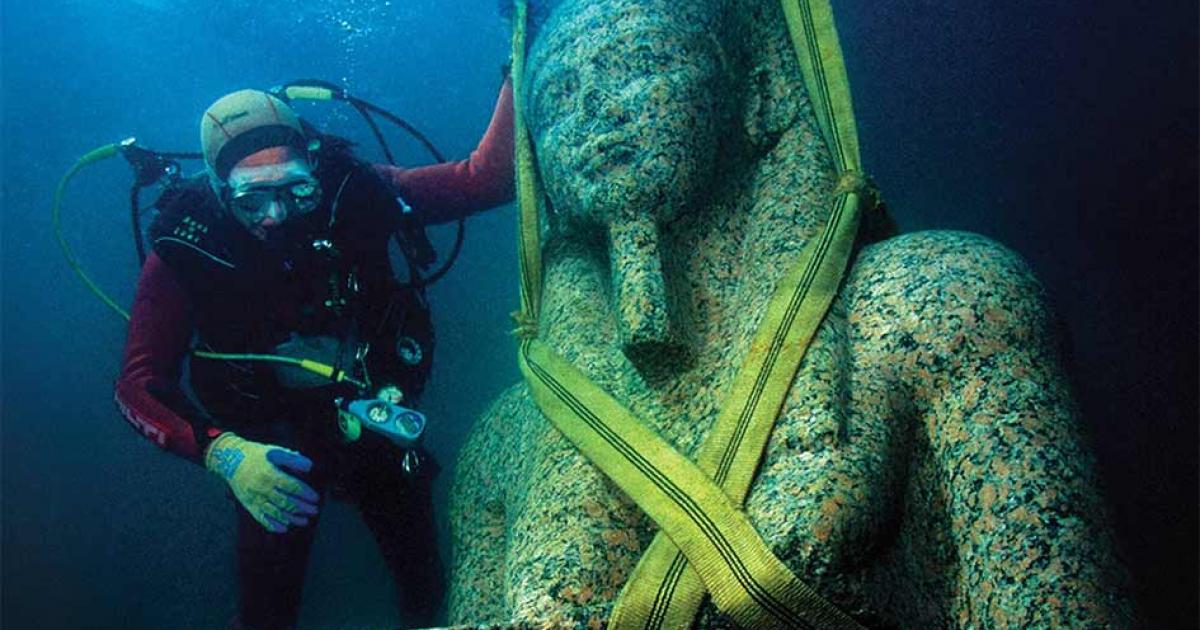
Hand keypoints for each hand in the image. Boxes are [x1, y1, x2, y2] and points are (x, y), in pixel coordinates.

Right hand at [204, 433, 319, 532]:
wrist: (230, 460)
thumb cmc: (256, 455)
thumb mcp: (274, 451)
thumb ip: (292, 459)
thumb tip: (309, 467)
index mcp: (270, 473)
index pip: (292, 486)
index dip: (305, 493)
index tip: (316, 498)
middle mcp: (262, 488)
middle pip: (286, 501)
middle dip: (302, 508)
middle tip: (314, 511)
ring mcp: (255, 498)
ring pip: (275, 512)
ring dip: (291, 518)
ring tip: (304, 521)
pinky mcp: (248, 504)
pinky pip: (261, 518)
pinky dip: (272, 524)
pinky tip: (284, 528)